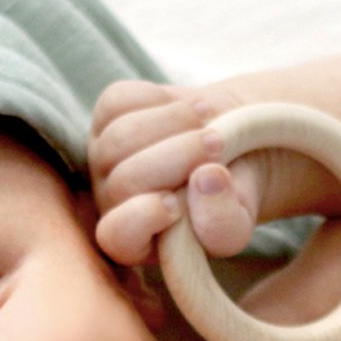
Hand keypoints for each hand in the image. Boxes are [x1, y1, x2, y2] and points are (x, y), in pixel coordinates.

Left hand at [89, 80, 261, 264]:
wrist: (234, 150)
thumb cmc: (229, 198)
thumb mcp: (236, 224)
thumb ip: (222, 223)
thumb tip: (206, 179)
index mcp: (134, 240)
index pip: (116, 236)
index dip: (144, 218)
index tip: (180, 203)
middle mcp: (111, 199)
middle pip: (126, 179)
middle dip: (179, 158)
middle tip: (218, 146)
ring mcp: (104, 154)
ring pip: (121, 136)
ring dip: (175, 124)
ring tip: (210, 127)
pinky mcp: (107, 114)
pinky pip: (121, 100)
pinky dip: (161, 100)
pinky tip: (189, 112)